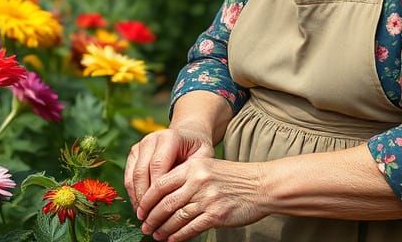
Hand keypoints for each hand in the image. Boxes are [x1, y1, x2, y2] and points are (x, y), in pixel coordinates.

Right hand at [125, 127, 214, 212]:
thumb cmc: (197, 149)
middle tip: (149, 218)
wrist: (187, 135)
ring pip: (132, 175)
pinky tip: (140, 207)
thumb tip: (188, 193)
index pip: (158, 165)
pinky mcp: (134, 153)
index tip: (161, 209)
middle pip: (142, 172)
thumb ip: (196, 171)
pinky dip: (132, 193)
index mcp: (169, 138)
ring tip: (144, 217)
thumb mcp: (204, 156)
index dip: (157, 189)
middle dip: (144, 198)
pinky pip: (128, 176)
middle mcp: (151, 139)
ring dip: (136, 198)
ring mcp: (140, 146)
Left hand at [138, 157, 268, 240]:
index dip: (147, 199)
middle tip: (144, 225)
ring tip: (156, 235)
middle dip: (151, 217)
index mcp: (193, 167)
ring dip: (163, 229)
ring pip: (176, 217)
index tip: (141, 209)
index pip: (161, 184)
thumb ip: (186, 177)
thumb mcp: (208, 167)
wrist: (260, 185)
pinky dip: (178, 236)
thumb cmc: (233, 177)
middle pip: (165, 202)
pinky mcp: (216, 215)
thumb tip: (161, 195)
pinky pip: (191, 228)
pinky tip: (172, 239)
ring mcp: (207, 199)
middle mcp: (198, 181)